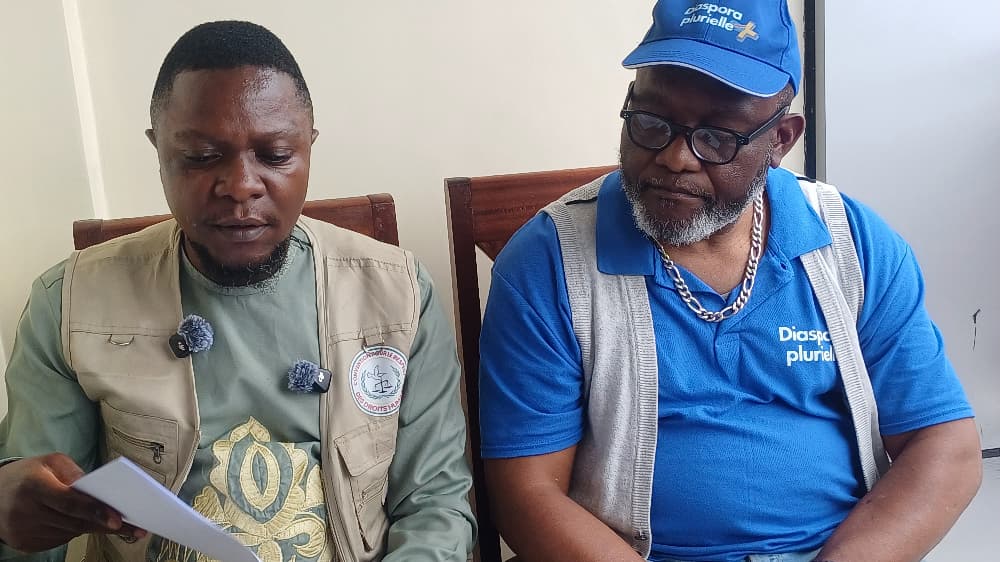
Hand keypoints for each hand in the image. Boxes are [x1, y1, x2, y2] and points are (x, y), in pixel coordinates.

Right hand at [0, 453, 145, 550]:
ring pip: (70, 533)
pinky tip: (78, 522)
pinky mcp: (24, 544)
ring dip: (90, 527)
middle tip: (134, 527)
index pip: (70, 503)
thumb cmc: (28, 474)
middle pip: (74, 522)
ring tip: (109, 521)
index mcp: (34, 486)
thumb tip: (98, 489)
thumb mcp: (50, 462)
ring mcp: (24, 531)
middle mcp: (26, 511)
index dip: (96, 512)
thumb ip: (75, 472)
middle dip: (106, 525)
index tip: (118, 520)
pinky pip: (60, 540)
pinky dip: (73, 531)